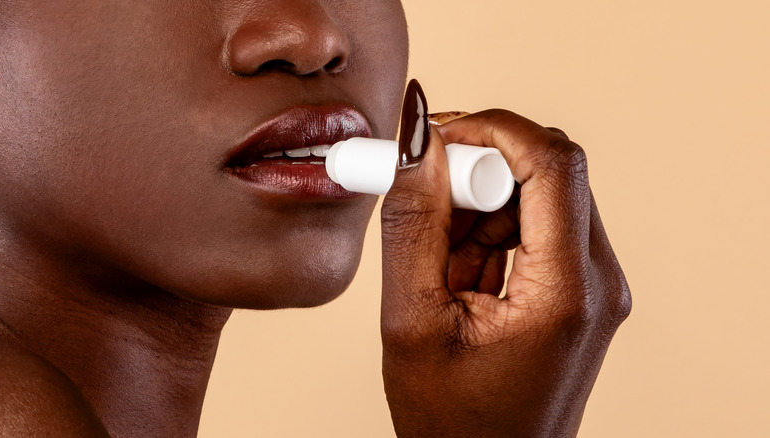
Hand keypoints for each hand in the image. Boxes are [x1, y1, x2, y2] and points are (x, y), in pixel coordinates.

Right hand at [380, 107, 630, 436]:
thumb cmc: (452, 423)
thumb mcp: (413, 320)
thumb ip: (413, 223)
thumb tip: (418, 141)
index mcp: (567, 292)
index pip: (553, 162)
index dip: (492, 129)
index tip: (436, 133)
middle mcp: (598, 282)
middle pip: (549, 172)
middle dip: (480, 171)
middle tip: (425, 200)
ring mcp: (594, 287)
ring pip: (540, 196)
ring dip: (480, 206)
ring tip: (439, 263)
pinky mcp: (579, 291)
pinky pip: (538, 228)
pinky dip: (491, 233)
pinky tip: (458, 276)